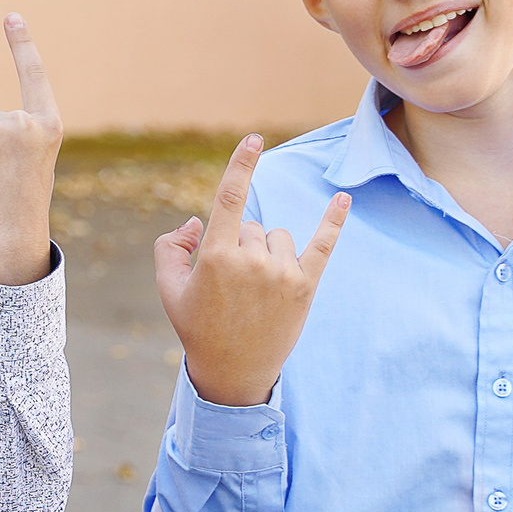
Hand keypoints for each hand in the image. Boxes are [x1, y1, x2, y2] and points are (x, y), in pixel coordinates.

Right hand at [154, 135, 349, 406]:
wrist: (233, 372)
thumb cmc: (197, 328)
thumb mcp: (168, 288)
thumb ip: (170, 247)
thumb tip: (197, 222)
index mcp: (216, 257)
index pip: (230, 198)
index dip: (242, 165)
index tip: (254, 139)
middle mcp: (252, 260)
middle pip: (251, 226)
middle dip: (239, 246)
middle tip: (231, 287)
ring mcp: (281, 273)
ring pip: (277, 237)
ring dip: (267, 252)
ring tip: (256, 291)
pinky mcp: (305, 286)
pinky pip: (322, 245)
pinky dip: (333, 221)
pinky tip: (344, 199)